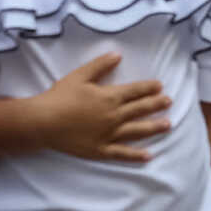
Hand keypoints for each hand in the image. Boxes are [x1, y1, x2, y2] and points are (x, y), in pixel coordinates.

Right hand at [36, 52, 169, 162]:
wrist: (42, 122)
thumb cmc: (59, 97)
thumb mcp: (79, 76)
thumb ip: (100, 65)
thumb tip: (118, 55)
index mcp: (110, 97)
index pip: (136, 91)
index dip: (149, 88)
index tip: (160, 86)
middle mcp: (114, 116)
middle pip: (141, 109)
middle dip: (157, 104)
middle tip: (169, 101)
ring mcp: (108, 134)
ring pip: (137, 130)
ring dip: (154, 127)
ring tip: (168, 124)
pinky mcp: (99, 150)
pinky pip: (121, 153)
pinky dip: (136, 155)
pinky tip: (149, 156)